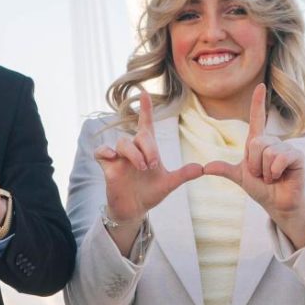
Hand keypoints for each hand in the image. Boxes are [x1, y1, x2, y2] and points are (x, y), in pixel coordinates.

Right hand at [95, 93, 202, 227]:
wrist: (134, 210)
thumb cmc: (150, 193)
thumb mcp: (169, 184)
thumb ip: (183, 175)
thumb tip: (202, 168)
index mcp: (147, 150)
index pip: (146, 125)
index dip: (145, 110)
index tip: (144, 93)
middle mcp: (133, 151)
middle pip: (137, 136)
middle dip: (148, 148)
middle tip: (153, 165)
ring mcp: (119, 158)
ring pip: (122, 143)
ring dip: (133, 153)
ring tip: (142, 167)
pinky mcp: (108, 167)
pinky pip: (101, 152)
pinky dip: (106, 152)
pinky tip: (114, 158)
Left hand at [204, 84, 304, 243]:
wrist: (276, 203)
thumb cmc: (261, 188)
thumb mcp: (240, 177)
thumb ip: (224, 169)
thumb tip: (204, 167)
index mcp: (258, 143)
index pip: (258, 118)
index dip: (258, 102)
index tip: (260, 86)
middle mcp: (273, 142)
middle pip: (255, 143)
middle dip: (253, 164)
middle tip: (261, 175)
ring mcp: (286, 148)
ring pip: (267, 152)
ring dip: (264, 171)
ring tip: (271, 177)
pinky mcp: (297, 156)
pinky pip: (279, 158)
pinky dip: (274, 171)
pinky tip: (279, 177)